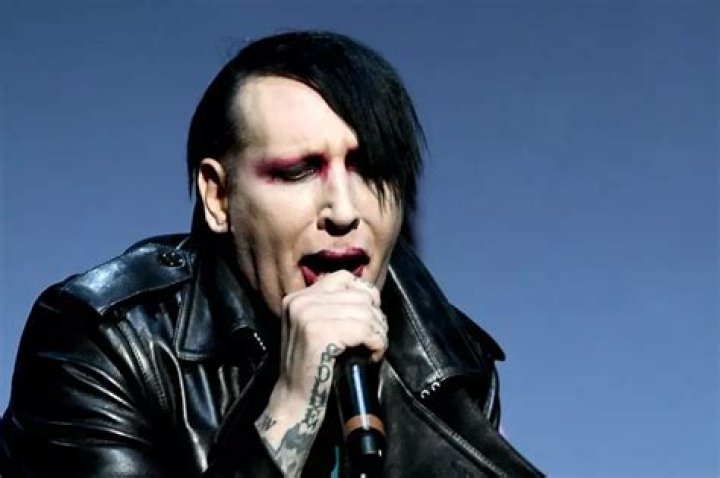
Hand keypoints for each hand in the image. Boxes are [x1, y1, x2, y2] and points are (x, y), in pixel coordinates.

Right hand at [255, 270, 387, 476]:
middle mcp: (301, 301)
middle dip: (377, 318)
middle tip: (376, 339)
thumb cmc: (313, 368)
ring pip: (366, 313)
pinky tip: (371, 357)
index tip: (370, 318)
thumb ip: (334, 307)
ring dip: (379, 333)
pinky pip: (365, 330)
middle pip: (359, 296)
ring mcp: (308, 316)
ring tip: (374, 349)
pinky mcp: (320, 334)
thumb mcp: (316, 327)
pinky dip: (377, 344)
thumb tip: (370, 295)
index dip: (366, 295)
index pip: (344, 278)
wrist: (295, 402)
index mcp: (299, 297)